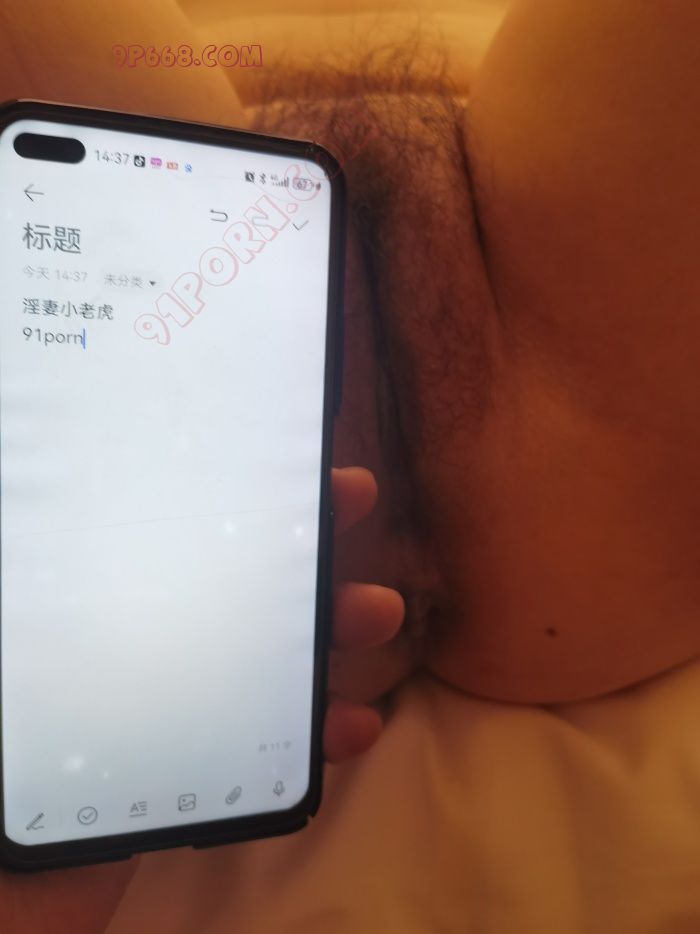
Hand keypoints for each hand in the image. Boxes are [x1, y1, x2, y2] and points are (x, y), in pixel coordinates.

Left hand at [0, 465, 403, 933]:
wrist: (2, 908)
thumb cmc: (2, 777)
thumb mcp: (18, 646)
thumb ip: (32, 571)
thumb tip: (39, 481)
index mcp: (90, 606)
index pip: (162, 531)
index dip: (222, 488)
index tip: (276, 452)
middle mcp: (136, 647)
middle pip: (224, 583)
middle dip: (291, 539)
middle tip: (353, 501)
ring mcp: (169, 714)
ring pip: (260, 660)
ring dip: (327, 632)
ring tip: (378, 613)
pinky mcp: (194, 783)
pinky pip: (269, 752)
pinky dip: (320, 736)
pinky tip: (358, 723)